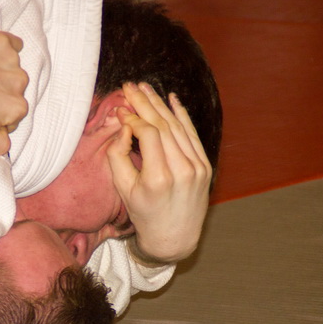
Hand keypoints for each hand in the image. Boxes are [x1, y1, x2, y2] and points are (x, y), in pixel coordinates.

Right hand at [106, 82, 212, 263]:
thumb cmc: (144, 213)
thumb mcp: (123, 189)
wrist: (174, 237)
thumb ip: (117, 156)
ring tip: (145, 88)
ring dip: (160, 104)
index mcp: (158, 179)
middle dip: (145, 103)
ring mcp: (197, 168)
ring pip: (177, 127)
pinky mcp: (205, 166)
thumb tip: (124, 126)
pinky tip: (170, 99)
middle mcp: (182, 171)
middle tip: (130, 86)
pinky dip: (181, 115)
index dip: (133, 118)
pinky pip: (192, 135)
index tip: (120, 109)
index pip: (148, 134)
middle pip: (163, 125)